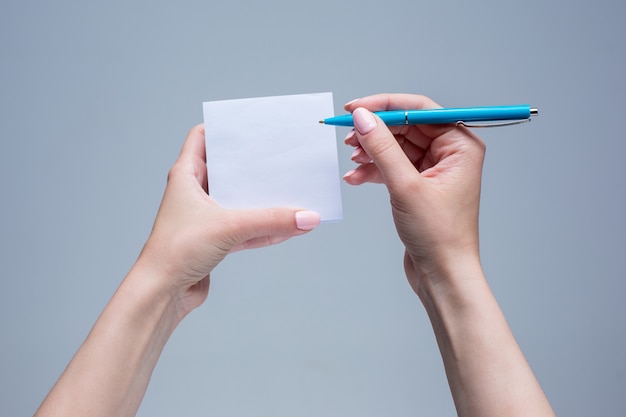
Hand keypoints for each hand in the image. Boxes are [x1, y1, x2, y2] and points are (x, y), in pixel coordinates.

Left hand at [138, 125, 319, 316]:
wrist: (162, 294)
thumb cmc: (177, 251)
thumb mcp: (229, 227)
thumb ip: (271, 221)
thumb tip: (308, 217)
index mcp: (186, 175)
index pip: (202, 137)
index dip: (224, 128)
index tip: (251, 125)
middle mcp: (194, 192)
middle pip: (228, 169)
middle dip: (254, 165)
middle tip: (281, 157)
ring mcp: (205, 217)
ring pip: (240, 201)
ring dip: (264, 200)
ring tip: (294, 194)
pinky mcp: (215, 239)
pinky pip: (245, 228)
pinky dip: (264, 228)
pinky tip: (289, 228)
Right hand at [342, 94, 485, 292]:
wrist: (442, 275)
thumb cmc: (439, 236)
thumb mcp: (406, 186)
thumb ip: (382, 148)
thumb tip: (363, 117)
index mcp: (460, 145)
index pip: (419, 110)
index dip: (385, 106)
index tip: (355, 109)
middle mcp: (450, 153)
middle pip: (405, 127)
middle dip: (375, 132)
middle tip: (348, 137)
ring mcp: (434, 169)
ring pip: (396, 147)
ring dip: (371, 152)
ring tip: (352, 161)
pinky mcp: (419, 185)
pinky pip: (393, 166)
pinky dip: (373, 170)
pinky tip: (355, 178)